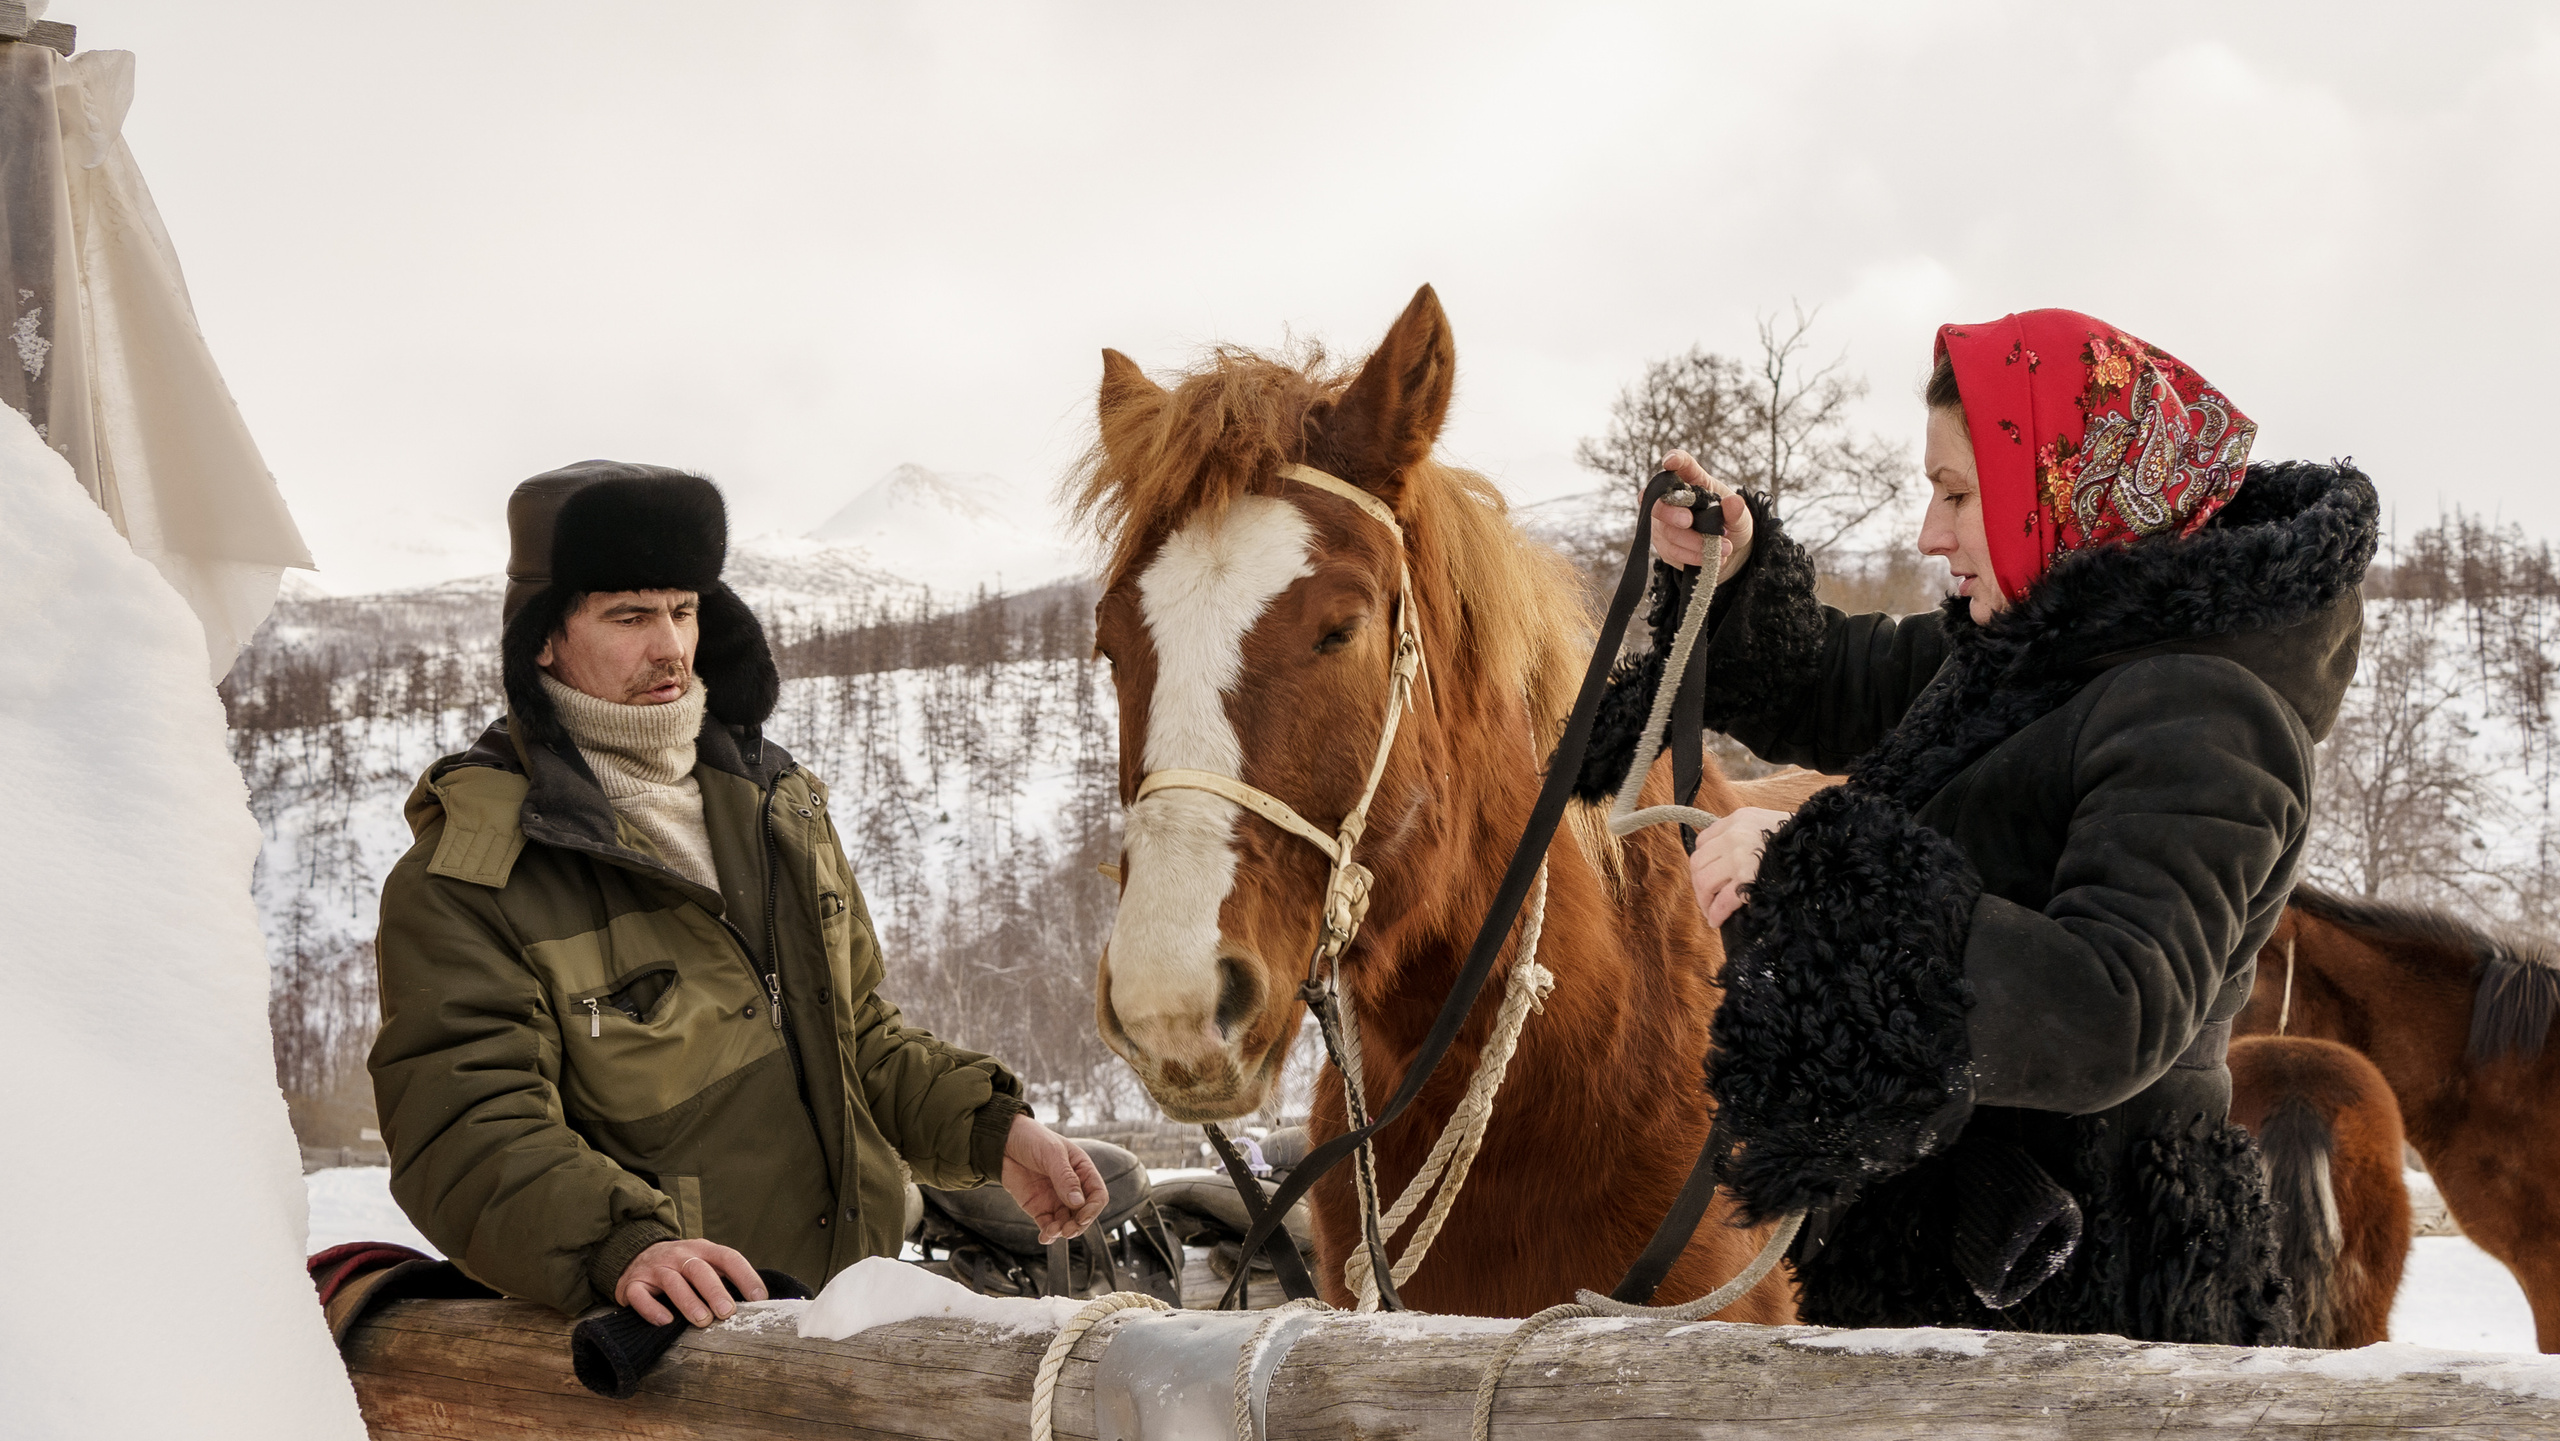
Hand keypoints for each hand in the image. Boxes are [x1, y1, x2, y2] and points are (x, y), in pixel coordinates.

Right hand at [615, 1238, 765, 1326]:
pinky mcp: (633, 1284)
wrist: (635, 1255)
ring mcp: (655, 1269)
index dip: (745, 1276)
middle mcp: (679, 1256)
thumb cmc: (681, 1267)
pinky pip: (640, 1295)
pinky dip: (652, 1309)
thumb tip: (758, 1302)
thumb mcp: (704, 1263)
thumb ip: (725, 1277)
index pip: (728, 1257)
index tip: (759, 1299)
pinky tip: (665, 1322)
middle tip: (728, 1312)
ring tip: (702, 1321)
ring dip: (689, 1301)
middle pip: (699, 1269)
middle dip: (715, 1290)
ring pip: (672, 1281)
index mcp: (702, 1250)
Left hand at [1003, 1115, 1109, 1242]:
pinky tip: (1045, 1237)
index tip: (1082, 1217)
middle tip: (1067, 1230)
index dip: (1093, 1209)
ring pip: (1066, 1222)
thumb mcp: (1051, 1153)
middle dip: (1078, 1225)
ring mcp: (1055, 1198)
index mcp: (1082, 1170)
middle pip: (1083, 1213)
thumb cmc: (1032, 1138)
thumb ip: (1065, 1177)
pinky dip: (1048, 1234)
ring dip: (1062, 1231)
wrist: (1002, 1141)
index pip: (1097, 1195)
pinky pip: (1048, 1225)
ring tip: (1052, 1232)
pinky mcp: (1038, 1207)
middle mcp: (1071, 1187)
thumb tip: (1078, 1202)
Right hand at [1648, 451, 1752, 583]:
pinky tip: (1710, 558)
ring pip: (1667, 531)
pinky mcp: (1664, 544)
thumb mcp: (1741, 519)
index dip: (1673, 460)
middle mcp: (1673, 500)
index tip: (1670, 462)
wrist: (1728, 551)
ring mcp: (1664, 523)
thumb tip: (1734, 502)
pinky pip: (1671, 550)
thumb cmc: (1731, 525)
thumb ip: (1737, 512)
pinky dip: (1692, 555)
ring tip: (1722, 549)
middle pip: (1659, 503)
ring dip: (1693, 542)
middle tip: (1688, 521)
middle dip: (1671, 513)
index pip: (1682, 465)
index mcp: (1694, 482)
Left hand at [1689, 806, 1790, 926]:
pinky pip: (1723, 900)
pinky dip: (1716, 913)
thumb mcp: (1769, 823)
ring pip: (1705, 882)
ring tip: (1712, 912)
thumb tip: (1728, 858)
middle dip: (1699, 886)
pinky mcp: (1749, 877)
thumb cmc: (1801, 839)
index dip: (1702, 863)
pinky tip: (1717, 920)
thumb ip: (1747, 833)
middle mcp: (1735, 834)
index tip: (1707, 877)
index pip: (1703, 841)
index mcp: (1740, 819)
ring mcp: (1740, 855)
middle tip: (1707, 900)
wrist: (1823, 846)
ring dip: (1705, 901)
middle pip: (1698, 863)